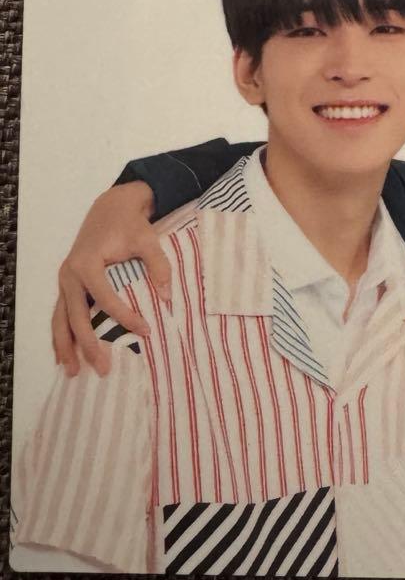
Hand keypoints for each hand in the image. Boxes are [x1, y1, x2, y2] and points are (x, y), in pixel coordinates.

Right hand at [52, 181, 170, 377]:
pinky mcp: (67, 283)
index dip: (125, 317)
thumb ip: (158, 265)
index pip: (105, 298)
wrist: (111, 207)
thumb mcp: (148, 240)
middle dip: (88, 345)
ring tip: (74, 372)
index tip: (146, 331)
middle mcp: (70, 274)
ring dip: (66, 346)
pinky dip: (62, 334)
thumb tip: (168, 297)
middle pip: (76, 317)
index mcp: (87, 263)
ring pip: (60, 319)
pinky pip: (61, 313)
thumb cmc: (130, 225)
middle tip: (104, 369)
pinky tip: (66, 354)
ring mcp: (65, 280)